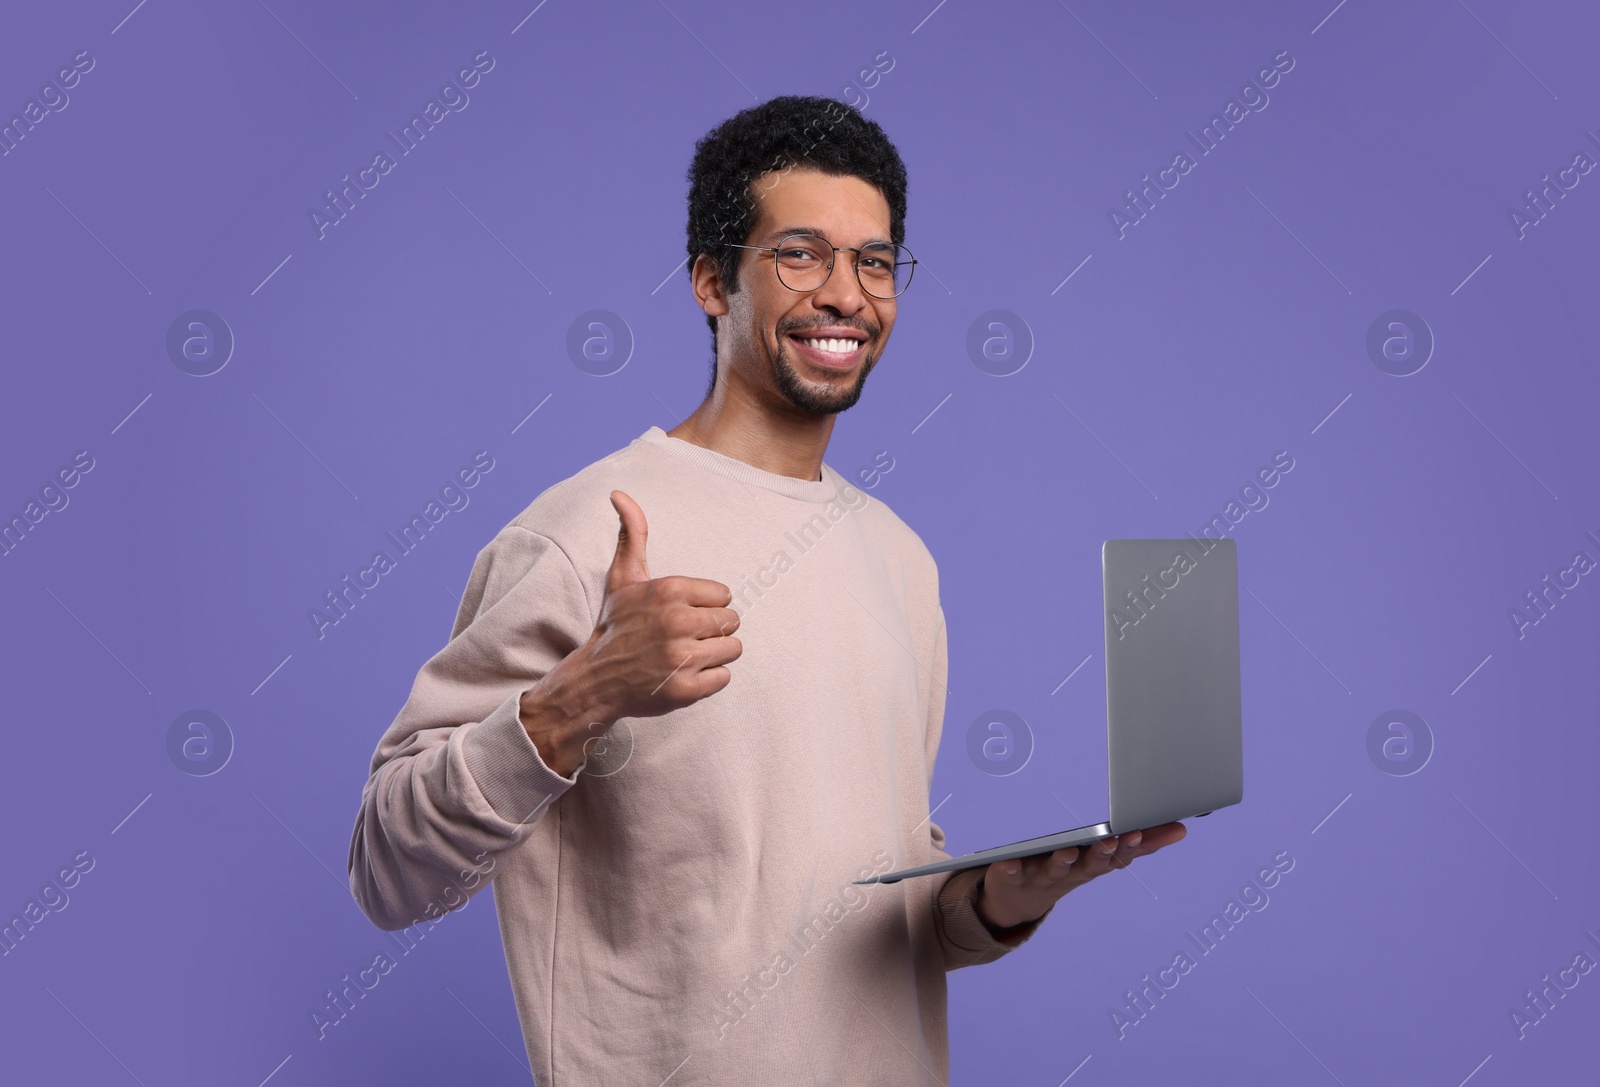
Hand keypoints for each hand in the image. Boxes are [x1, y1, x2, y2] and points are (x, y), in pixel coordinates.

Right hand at [521, 491, 743, 772]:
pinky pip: (724, 677)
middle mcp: (676, 621)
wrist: (594, 680)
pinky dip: (708, 680)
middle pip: (732, 621)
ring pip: (733, 648)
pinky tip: (683, 676)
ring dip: (714, 655)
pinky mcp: (686, 690)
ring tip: (685, 657)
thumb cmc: (616, 625)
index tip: (680, 615)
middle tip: (683, 638)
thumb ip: (632, 534)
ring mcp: (681, 658)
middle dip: (711, 630)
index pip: (724, 594)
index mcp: (669, 590)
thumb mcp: (623, 578)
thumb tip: (618, 493)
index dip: (705, 605)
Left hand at [974, 822, 1186, 934]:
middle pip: (1089, 866)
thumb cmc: (1068, 870)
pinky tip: (1009, 862)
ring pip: (1055, 871)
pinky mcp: (1012, 876)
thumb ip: (1140, 843)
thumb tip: (1181, 829)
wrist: (1017, 902)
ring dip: (1063, 862)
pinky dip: (1011, 868)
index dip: (1127, 848)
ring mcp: (1042, 877)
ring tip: (1068, 852)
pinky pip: (1011, 873)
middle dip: (1102, 854)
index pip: (1115, 858)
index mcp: (1092, 866)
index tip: (1137, 831)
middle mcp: (1071, 874)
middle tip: (1114, 840)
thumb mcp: (1103, 855)